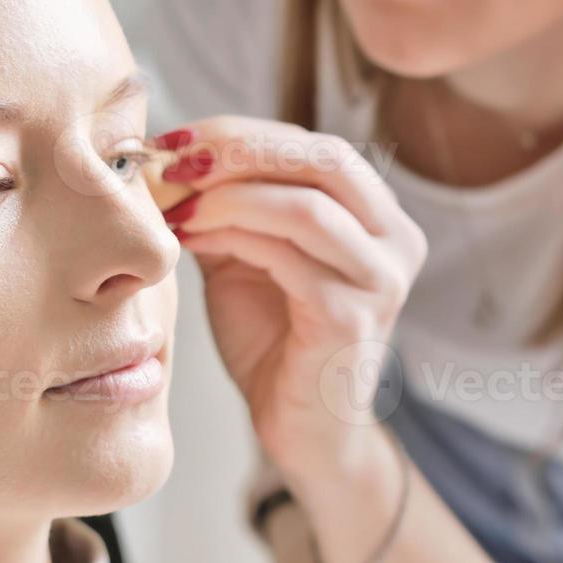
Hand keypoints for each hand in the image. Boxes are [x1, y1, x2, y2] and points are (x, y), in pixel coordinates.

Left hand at [153, 116, 426, 481]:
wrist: (301, 430)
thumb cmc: (274, 339)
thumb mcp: (250, 253)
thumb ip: (230, 205)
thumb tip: (166, 150)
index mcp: (380, 216)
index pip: (316, 146)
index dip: (242, 132)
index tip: (172, 139)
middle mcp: (396, 240)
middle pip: (326, 159)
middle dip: (241, 149)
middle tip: (173, 159)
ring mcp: (381, 280)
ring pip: (308, 207)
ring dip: (229, 197)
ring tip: (175, 205)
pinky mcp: (353, 319)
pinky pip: (289, 258)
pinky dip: (232, 238)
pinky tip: (192, 241)